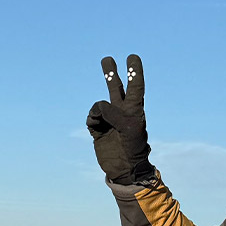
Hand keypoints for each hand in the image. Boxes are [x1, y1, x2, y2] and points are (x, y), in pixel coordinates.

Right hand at [88, 54, 153, 186]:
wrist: (125, 168)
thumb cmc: (133, 147)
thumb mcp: (127, 126)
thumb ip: (112, 112)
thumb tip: (97, 107)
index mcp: (134, 108)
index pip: (135, 85)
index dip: (134, 70)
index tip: (132, 57)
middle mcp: (121, 111)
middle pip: (115, 86)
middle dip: (111, 73)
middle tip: (106, 59)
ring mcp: (109, 119)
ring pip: (99, 104)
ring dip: (96, 109)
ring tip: (98, 121)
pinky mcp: (98, 129)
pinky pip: (91, 118)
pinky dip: (91, 121)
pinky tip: (95, 129)